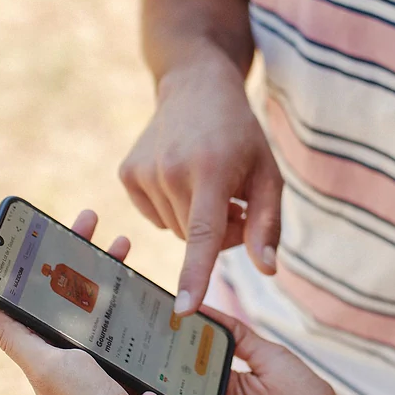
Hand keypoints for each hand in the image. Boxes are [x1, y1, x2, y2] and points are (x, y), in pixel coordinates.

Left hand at [0, 209, 210, 394]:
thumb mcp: (48, 366)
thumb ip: (15, 336)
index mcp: (46, 345)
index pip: (41, 288)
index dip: (47, 254)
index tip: (59, 224)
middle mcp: (69, 348)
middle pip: (73, 287)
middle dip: (83, 251)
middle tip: (95, 219)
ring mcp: (100, 354)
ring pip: (102, 299)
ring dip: (110, 269)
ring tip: (124, 244)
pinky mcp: (127, 362)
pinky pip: (127, 321)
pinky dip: (133, 298)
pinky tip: (145, 286)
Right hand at [119, 50, 282, 313]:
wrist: (196, 87)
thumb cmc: (240, 135)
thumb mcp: (267, 174)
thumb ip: (267, 224)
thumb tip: (267, 270)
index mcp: (210, 171)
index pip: (204, 233)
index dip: (196, 274)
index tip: (184, 308)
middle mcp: (171, 171)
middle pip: (197, 238)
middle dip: (219, 231)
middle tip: (234, 199)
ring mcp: (143, 172)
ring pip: (176, 230)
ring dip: (196, 220)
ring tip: (208, 183)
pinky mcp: (127, 173)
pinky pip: (155, 217)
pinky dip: (173, 208)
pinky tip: (182, 178)